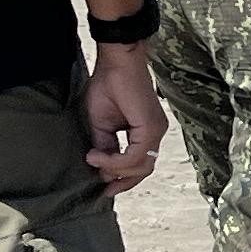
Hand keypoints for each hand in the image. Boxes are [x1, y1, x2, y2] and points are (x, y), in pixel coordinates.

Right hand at [83, 42, 166, 191]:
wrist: (116, 62)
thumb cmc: (107, 85)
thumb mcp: (101, 123)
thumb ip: (105, 145)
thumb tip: (101, 166)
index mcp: (146, 132)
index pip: (140, 164)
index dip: (123, 179)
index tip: (104, 186)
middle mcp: (155, 133)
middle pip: (143, 170)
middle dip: (123, 182)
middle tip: (105, 189)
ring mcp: (156, 130)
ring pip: (140, 166)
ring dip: (115, 169)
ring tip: (94, 159)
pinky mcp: (151, 126)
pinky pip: (135, 155)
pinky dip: (116, 160)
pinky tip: (98, 155)